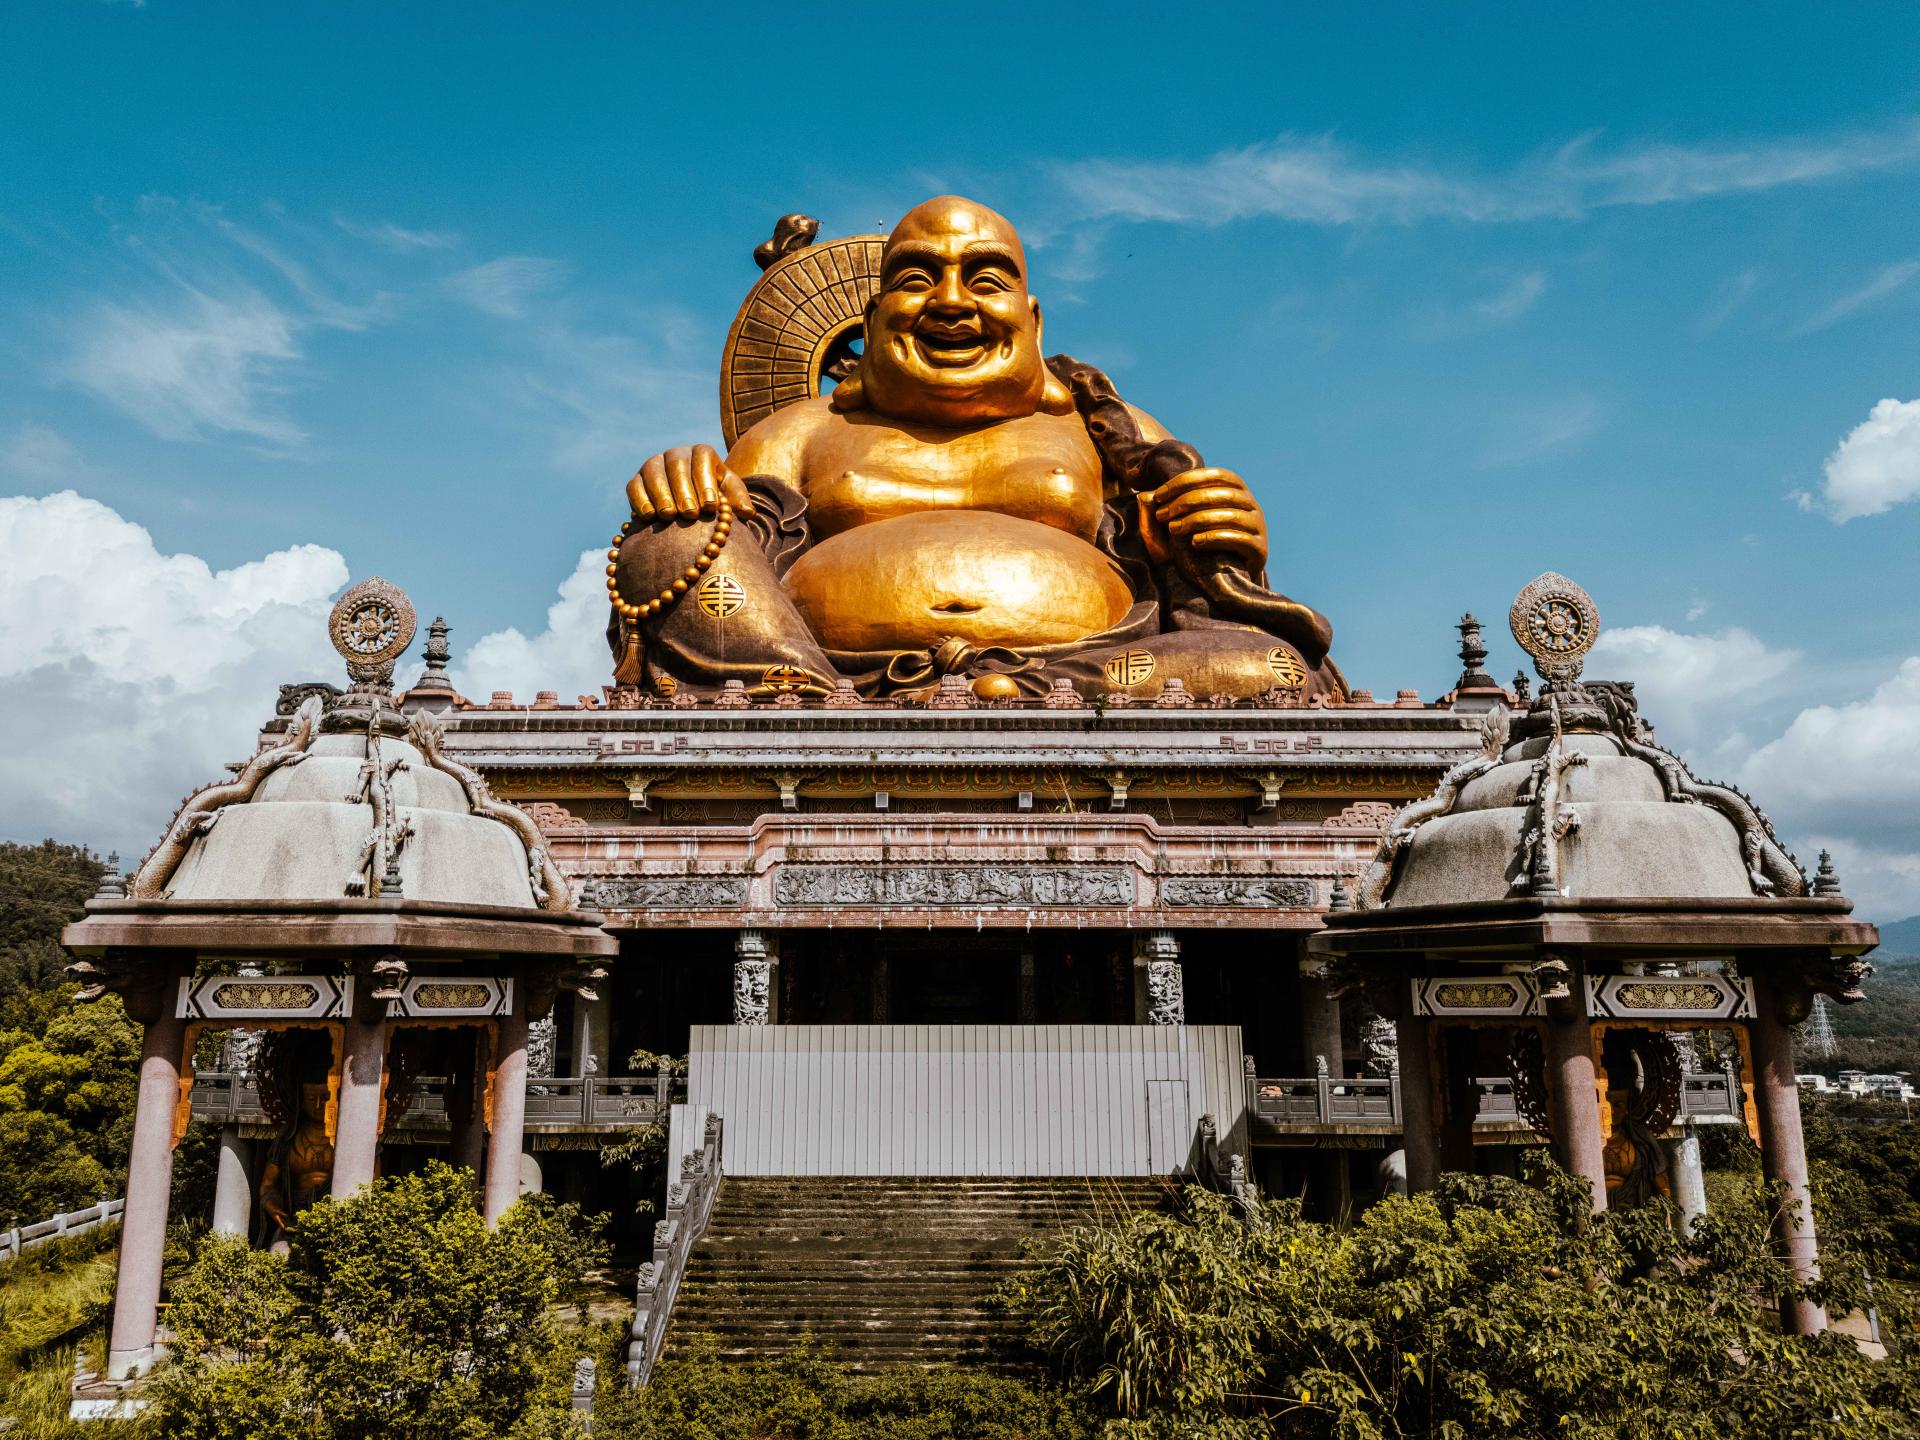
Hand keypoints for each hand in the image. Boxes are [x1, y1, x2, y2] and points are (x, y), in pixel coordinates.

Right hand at [626, 444, 755, 523]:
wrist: (690, 505)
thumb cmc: (715, 497)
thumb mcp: (730, 496)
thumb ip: (739, 501)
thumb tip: (748, 513)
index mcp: (701, 453)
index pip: (702, 459)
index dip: (705, 482)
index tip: (711, 506)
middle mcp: (676, 454)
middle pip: (676, 464)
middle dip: (683, 489)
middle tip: (690, 514)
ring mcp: (654, 465)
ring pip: (653, 472)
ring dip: (660, 494)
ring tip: (669, 516)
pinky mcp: (636, 480)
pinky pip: (634, 486)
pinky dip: (640, 500)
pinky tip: (648, 516)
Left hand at [1148, 467, 1266, 573]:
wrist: (1225, 581)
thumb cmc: (1198, 547)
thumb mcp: (1176, 526)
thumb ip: (1161, 512)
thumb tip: (1143, 496)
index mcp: (1235, 491)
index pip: (1215, 475)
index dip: (1185, 481)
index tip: (1159, 495)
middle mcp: (1251, 505)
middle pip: (1221, 493)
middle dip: (1187, 501)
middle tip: (1163, 515)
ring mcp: (1258, 527)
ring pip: (1231, 515)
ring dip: (1197, 519)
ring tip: (1174, 529)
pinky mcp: (1259, 550)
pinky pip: (1240, 539)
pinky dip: (1215, 538)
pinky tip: (1195, 543)